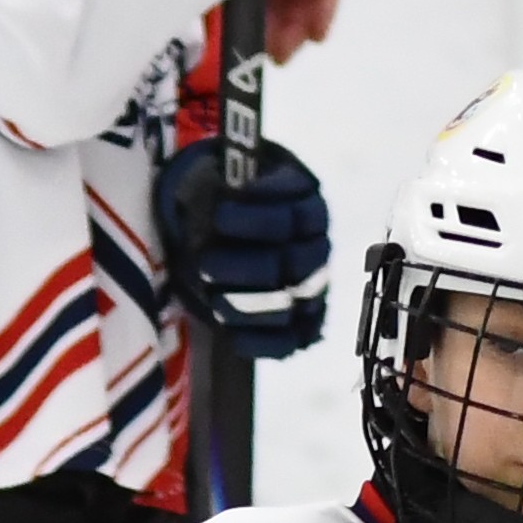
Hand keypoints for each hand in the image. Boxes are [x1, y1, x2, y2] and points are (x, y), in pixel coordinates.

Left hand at [155, 143, 332, 359]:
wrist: (232, 231)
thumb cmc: (227, 202)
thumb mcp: (225, 180)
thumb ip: (221, 187)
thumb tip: (217, 198)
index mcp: (307, 205)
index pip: (294, 215)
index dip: (259, 219)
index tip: (220, 217)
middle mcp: (317, 248)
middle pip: (296, 262)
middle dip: (247, 265)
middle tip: (205, 263)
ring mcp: (313, 289)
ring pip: (292, 302)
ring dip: (249, 303)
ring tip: (213, 297)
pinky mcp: (300, 324)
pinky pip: (289, 341)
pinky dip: (260, 341)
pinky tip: (231, 334)